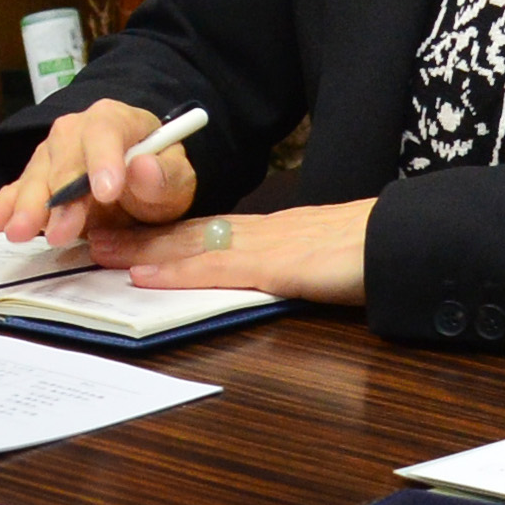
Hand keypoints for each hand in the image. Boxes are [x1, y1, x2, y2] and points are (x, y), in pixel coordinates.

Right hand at [0, 98, 199, 249]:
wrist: (138, 183)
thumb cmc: (157, 178)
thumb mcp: (177, 181)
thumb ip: (164, 177)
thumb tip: (144, 167)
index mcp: (116, 120)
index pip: (106, 130)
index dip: (104, 159)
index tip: (107, 193)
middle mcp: (77, 130)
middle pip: (64, 157)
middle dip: (61, 197)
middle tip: (61, 231)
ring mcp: (52, 153)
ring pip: (36, 174)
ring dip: (27, 205)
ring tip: (19, 233)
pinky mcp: (37, 178)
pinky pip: (15, 188)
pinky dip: (2, 206)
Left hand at [77, 196, 372, 305]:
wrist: (411, 242)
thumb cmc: (377, 252)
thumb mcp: (325, 257)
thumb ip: (293, 264)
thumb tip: (274, 275)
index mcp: (273, 232)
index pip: (208, 229)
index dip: (164, 231)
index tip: (127, 229)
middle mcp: (260, 232)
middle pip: (187, 232)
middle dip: (138, 233)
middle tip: (93, 232)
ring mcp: (264, 247)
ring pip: (190, 245)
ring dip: (142, 248)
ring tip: (100, 249)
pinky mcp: (273, 266)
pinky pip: (214, 268)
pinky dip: (174, 271)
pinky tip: (144, 275)